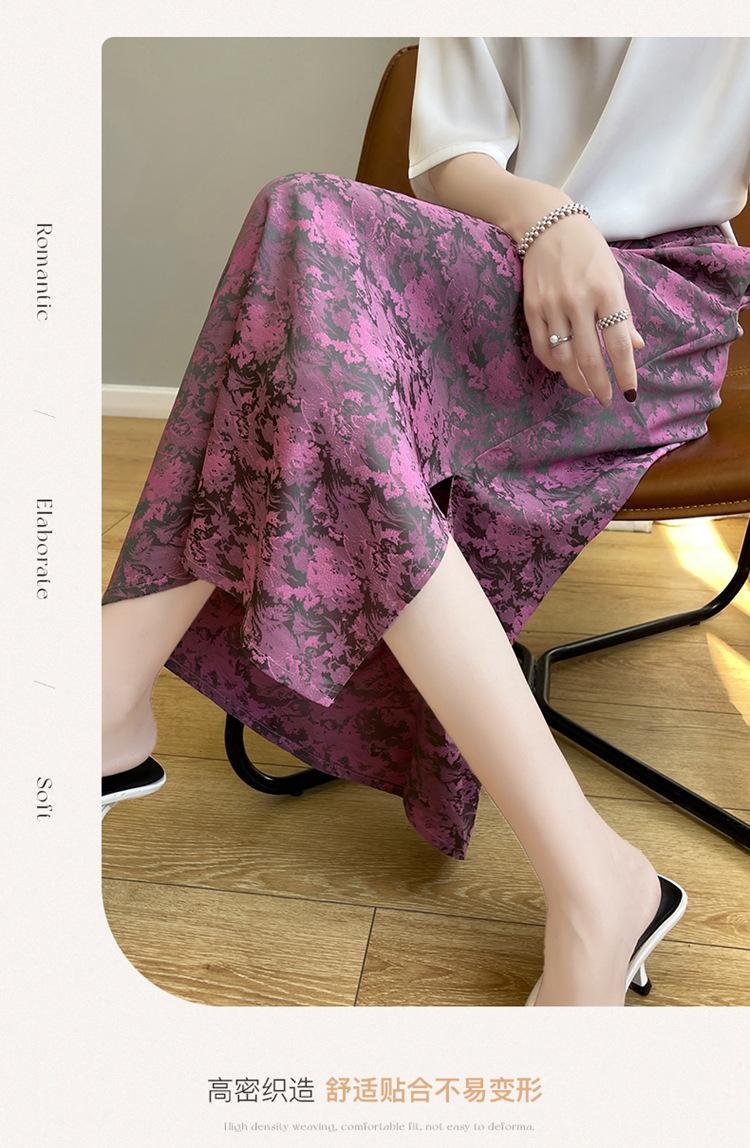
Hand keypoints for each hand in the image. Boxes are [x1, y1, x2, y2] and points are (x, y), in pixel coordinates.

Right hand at [515, 203, 644, 406]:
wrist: (547, 224)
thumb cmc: (588, 250)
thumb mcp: (614, 276)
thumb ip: (623, 314)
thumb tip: (636, 347)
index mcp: (607, 292)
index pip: (619, 343)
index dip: (625, 373)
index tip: (629, 393)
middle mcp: (579, 301)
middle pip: (590, 357)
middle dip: (599, 385)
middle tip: (605, 400)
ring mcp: (552, 306)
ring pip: (564, 357)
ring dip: (576, 379)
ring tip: (585, 388)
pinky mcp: (532, 308)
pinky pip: (543, 347)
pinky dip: (554, 364)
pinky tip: (563, 370)